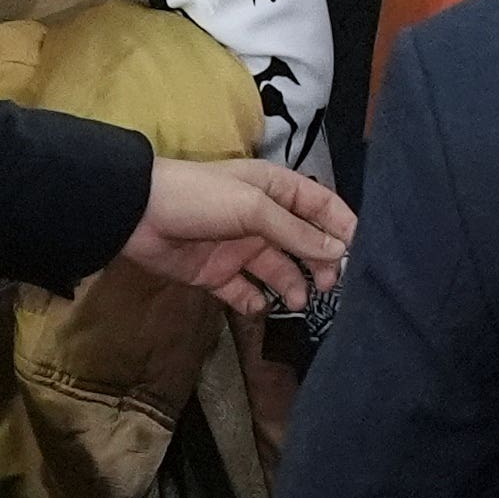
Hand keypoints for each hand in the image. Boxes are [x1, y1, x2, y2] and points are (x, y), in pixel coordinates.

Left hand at [127, 152, 349, 313]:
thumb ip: (294, 231)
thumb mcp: (253, 208)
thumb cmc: (201, 198)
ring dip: (292, 284)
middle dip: (320, 262)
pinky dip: (255, 301)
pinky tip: (261, 307)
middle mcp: (261, 219)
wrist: (138, 216)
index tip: (360, 253)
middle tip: (330, 286)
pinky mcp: (216, 274)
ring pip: (277, 269)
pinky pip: (244, 291)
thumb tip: (337, 250)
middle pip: (302, 242)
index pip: (319, 206)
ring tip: (300, 301)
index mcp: (273, 190)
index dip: (341, 226)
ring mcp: (239, 248)